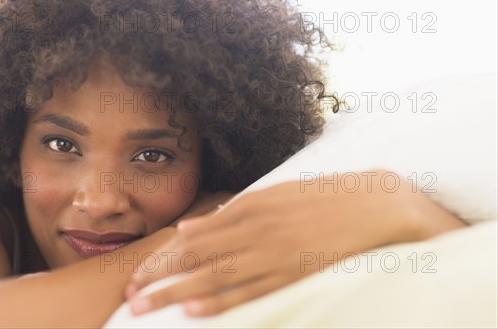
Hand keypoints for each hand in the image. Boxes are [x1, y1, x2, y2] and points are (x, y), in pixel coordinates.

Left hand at [125, 169, 464, 316]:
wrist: (377, 205)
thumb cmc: (321, 198)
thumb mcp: (273, 194)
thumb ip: (230, 212)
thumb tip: (189, 227)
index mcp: (249, 207)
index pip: (192, 237)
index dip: (162, 258)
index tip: (137, 274)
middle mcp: (256, 230)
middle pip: (195, 258)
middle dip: (159, 279)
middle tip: (129, 298)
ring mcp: (275, 254)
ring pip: (215, 277)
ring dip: (178, 294)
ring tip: (147, 308)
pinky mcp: (295, 274)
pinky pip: (253, 292)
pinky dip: (223, 303)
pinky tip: (196, 313)